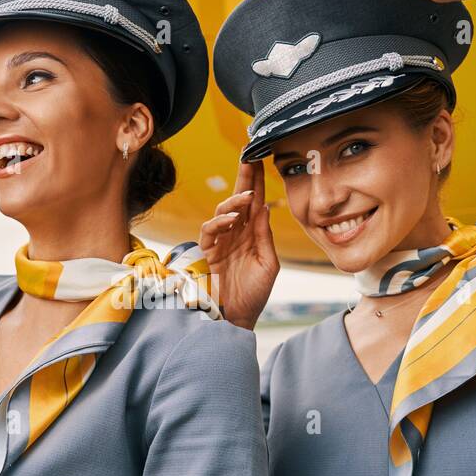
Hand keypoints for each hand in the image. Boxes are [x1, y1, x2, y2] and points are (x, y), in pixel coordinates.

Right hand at [198, 161, 278, 329]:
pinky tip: (232, 218)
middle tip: (250, 157)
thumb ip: (265, 236)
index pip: (255, 203)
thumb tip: (264, 207)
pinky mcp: (207, 252)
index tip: (263, 159)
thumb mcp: (268, 263)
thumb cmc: (253, 294)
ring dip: (234, 200)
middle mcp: (235, 234)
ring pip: (222, 211)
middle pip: (238, 199)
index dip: (257, 181)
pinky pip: (210, 230)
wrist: (237, 319)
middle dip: (244, 178)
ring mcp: (220, 242)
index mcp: (251, 234)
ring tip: (247, 194)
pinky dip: (220, 221)